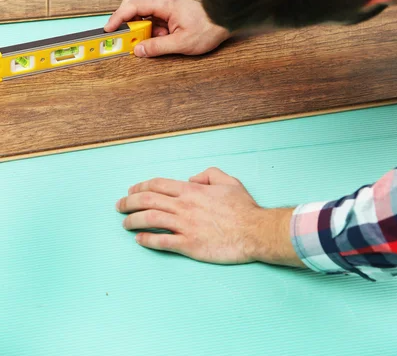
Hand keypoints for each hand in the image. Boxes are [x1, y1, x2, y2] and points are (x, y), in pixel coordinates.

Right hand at [104, 0, 229, 57]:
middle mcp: (162, 1)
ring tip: (144, 43)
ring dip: (138, 28)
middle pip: (132, 4)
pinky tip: (157, 41)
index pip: (132, 5)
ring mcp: (165, 7)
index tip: (109, 30)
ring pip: (140, 13)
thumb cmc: (208, 29)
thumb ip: (157, 47)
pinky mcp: (168, 14)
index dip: (117, 17)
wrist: (225, 22)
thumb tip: (138, 50)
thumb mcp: (182, 43)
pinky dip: (148, 31)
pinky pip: (150, 20)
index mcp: (164, 4)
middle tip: (121, 37)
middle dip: (123, 21)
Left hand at [115, 167, 303, 266]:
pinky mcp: (189, 245)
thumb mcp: (228, 181)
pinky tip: (139, 239)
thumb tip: (192, 178)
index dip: (140, 187)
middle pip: (147, 201)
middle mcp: (184, 206)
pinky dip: (147, 239)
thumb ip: (208, 174)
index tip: (131, 191)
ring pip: (150, 220)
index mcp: (191, 190)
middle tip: (119, 206)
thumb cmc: (243, 207)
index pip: (158, 185)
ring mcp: (185, 226)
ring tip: (124, 224)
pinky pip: (162, 241)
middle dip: (128, 202)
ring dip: (133, 220)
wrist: (254, 231)